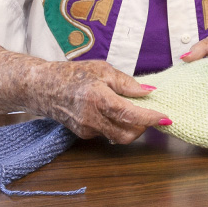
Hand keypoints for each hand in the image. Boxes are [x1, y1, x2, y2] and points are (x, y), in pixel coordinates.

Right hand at [35, 60, 167, 143]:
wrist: (42, 87)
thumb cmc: (72, 74)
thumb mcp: (102, 69)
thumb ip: (127, 83)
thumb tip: (148, 92)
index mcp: (97, 98)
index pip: (129, 114)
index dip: (150, 118)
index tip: (165, 118)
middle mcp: (91, 118)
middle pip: (127, 134)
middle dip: (144, 127)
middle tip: (152, 114)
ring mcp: (86, 129)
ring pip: (118, 137)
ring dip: (132, 128)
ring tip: (135, 111)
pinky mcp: (83, 134)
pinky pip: (107, 133)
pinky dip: (118, 125)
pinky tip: (116, 113)